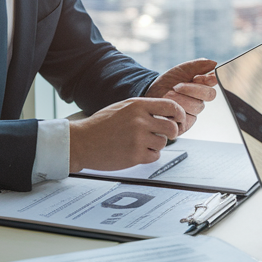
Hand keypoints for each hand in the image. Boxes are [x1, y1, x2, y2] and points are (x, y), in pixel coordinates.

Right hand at [68, 98, 184, 171]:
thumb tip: (169, 114)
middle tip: (164, 135)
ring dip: (156, 144)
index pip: (171, 106)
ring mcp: (137, 138)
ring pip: (163, 143)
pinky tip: (136, 151)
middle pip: (172, 127)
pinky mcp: (135, 155)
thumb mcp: (123, 108)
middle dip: (172, 132)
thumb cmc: (102, 125)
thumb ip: (144, 109)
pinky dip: (149, 155)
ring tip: (140, 143)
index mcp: (137, 105)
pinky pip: (154, 156)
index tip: (180, 120)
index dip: (180, 114)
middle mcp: (139, 120)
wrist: (82, 142)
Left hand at [146, 59, 217, 136]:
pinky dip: (176, 111)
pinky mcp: (183, 125)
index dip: (206, 82)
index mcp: (202, 89)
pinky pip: (186, 119)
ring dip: (180, 99)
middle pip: (207, 97)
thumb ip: (199, 65)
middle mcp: (199, 102)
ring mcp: (192, 114)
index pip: (213, 86)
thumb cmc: (168, 81)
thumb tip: (215, 64)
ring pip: (196, 108)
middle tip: (176, 86)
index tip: (196, 77)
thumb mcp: (182, 70)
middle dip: (190, 89)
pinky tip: (167, 106)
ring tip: (167, 95)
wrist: (150, 93)